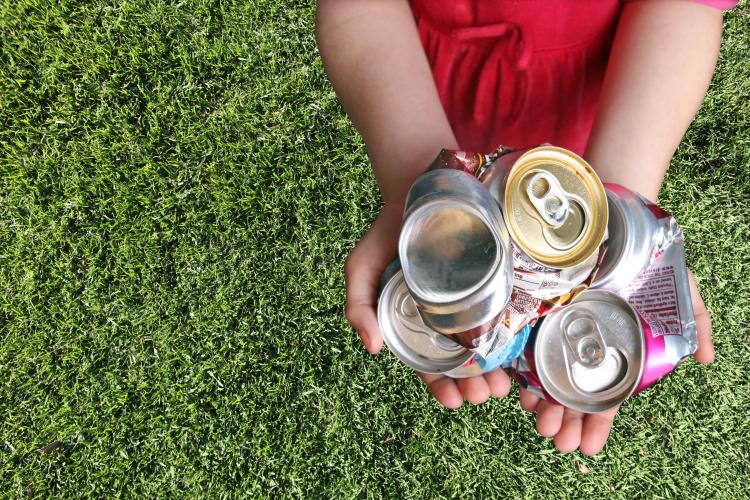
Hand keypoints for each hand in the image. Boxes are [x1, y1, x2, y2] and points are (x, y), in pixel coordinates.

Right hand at [344, 203, 511, 407]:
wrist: (419, 189)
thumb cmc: (388, 232)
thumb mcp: (362, 267)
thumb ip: (358, 304)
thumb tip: (372, 348)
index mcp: (414, 320)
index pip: (427, 362)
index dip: (439, 385)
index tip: (453, 401)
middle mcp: (444, 314)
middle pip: (461, 360)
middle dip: (471, 384)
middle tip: (484, 395)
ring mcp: (471, 298)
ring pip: (486, 343)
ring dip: (494, 370)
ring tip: (502, 386)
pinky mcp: (493, 280)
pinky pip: (505, 313)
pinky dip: (512, 337)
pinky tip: (519, 354)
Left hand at [517, 270, 713, 454]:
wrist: (615, 218)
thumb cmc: (648, 256)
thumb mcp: (680, 289)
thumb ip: (694, 322)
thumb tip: (709, 359)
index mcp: (614, 348)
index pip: (605, 393)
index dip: (596, 422)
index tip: (588, 447)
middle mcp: (584, 342)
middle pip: (571, 391)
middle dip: (565, 420)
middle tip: (558, 441)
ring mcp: (556, 328)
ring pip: (545, 374)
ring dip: (542, 403)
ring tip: (540, 423)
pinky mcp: (533, 309)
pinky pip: (522, 344)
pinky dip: (519, 369)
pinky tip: (518, 391)